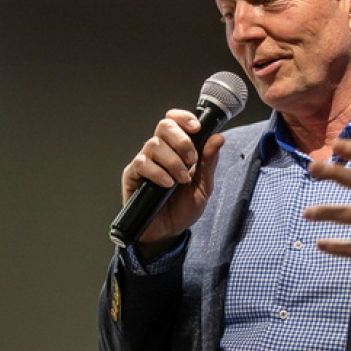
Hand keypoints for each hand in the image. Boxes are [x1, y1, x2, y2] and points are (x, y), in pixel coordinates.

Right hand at [121, 109, 223, 255]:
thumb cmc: (183, 208)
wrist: (168, 232)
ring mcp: (145, 161)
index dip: (184, 118)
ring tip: (181, 179)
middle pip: (164, 125)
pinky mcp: (132, 175)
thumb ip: (209, 162)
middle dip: (181, 140)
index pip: (175, 120)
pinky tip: (166, 184)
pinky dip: (157, 172)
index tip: (197, 128)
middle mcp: (159, 151)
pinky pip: (141, 163)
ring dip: (173, 161)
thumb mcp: (203, 186)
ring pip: (154, 144)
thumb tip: (218, 138)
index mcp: (176, 148)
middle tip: (191, 160)